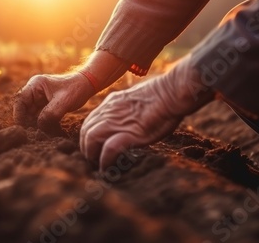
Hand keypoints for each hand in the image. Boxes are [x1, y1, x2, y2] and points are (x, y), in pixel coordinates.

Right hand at [13, 73, 94, 134]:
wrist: (87, 85)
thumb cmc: (76, 89)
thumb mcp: (63, 102)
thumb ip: (50, 114)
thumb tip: (39, 127)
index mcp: (35, 84)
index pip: (20, 100)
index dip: (19, 115)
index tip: (22, 127)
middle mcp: (35, 90)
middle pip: (24, 108)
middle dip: (27, 121)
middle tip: (32, 134)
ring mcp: (40, 97)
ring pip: (31, 114)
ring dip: (35, 124)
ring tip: (40, 134)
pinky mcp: (45, 104)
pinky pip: (39, 116)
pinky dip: (42, 123)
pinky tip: (47, 131)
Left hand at [80, 55, 213, 169]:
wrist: (172, 91)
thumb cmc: (163, 95)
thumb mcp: (136, 99)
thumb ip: (127, 109)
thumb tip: (129, 119)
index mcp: (111, 102)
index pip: (90, 120)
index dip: (89, 135)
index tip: (94, 146)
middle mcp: (109, 111)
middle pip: (86, 130)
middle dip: (87, 147)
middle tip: (94, 159)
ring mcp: (116, 121)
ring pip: (91, 139)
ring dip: (92, 154)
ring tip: (99, 165)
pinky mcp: (128, 133)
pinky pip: (108, 149)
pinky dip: (105, 160)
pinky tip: (107, 167)